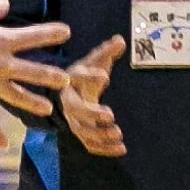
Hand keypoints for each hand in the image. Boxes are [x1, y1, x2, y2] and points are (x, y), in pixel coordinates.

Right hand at [0, 0, 70, 150]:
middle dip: (51, 76)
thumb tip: (6, 2)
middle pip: (33, 72)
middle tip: (67, 81)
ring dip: (33, 103)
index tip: (67, 32)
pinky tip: (4, 146)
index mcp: (0, 41)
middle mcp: (0, 64)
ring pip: (17, 95)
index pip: (32, 36)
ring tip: (48, 109)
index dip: (51, 33)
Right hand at [54, 33, 126, 157]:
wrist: (68, 93)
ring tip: (118, 133)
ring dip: (100, 135)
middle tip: (110, 115)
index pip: (78, 78)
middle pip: (76, 110)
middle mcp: (69, 102)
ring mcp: (74, 120)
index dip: (90, 77)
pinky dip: (104, 149)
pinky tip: (121, 148)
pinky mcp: (81, 134)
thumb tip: (120, 40)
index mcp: (71, 81)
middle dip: (92, 114)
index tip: (104, 76)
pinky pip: (90, 145)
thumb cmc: (84, 74)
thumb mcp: (94, 60)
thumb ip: (107, 52)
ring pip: (83, 131)